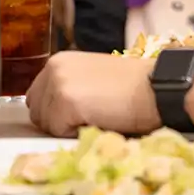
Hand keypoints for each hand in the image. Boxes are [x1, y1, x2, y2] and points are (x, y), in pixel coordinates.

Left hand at [26, 52, 160, 137]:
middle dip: (57, 121)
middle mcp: (52, 69)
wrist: (157, 87)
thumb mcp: (90, 78)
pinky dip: (77, 133)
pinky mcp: (66, 103)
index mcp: (57, 61)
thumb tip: (53, 110)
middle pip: (36, 111)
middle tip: (89, 117)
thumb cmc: (132, 86)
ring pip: (46, 123)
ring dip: (67, 128)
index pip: (36, 97)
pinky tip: (99, 121)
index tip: (78, 114)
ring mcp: (57, 85)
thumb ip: (68, 86)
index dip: (55, 112)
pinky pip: (59, 131)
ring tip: (95, 117)